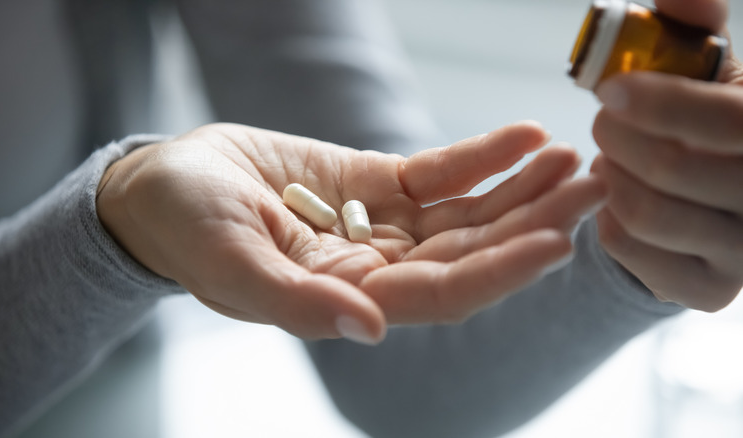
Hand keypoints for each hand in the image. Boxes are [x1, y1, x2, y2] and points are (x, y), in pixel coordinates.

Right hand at [97, 122, 604, 342]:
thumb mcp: (229, 264)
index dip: (497, 271)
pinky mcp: (374, 183)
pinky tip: (524, 136)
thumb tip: (365, 331)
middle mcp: (377, 267)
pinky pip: (438, 173)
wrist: (166, 186)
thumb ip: (295, 302)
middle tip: (594, 189)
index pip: (440, 294)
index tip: (554, 242)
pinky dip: (480, 156)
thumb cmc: (185, 230)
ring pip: (467, 213)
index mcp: (348, 298)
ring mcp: (381, 224)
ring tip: (572, 159)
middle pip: (471, 251)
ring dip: (521, 187)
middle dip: (533, 223)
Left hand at [591, 0, 742, 310]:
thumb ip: (694, 27)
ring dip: (610, 178)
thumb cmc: (704, 123)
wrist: (709, 202)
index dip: (662, 102)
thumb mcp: (706, 71)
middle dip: (617, 138)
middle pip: (674, 169)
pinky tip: (616, 200)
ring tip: (611, 159)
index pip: (731, 121)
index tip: (610, 89)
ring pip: (646, 213)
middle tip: (601, 123)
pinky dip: (606, 219)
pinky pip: (631, 250)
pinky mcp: (709, 290)